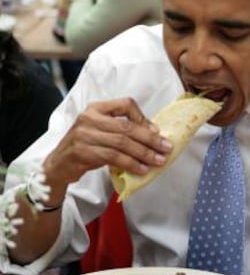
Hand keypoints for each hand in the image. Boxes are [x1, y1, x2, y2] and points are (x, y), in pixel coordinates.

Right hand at [43, 98, 172, 200]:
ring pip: (122, 143)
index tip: (157, 131)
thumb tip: (153, 133)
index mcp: (96, 108)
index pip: (125, 104)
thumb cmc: (85, 147)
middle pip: (126, 127)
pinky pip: (113, 157)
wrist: (58, 165)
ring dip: (143, 154)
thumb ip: (121, 128)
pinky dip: (130, 164)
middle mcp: (89, 118)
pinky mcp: (82, 152)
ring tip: (158, 161)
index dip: (143, 118)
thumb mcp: (101, 131)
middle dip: (150, 139)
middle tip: (166, 148)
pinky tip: (141, 170)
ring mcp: (84, 135)